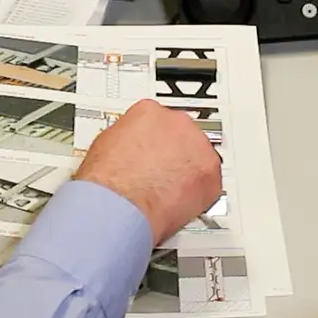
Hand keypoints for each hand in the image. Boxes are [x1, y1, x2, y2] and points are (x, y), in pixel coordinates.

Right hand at [74, 99, 220, 244]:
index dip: (156, 139)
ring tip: (171, 190)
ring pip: (199, 157)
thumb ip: (127, 140)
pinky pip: (210, 182)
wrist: (118, 205)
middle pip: (183, 135)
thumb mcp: (106, 144)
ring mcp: (197, 147)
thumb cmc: (107, 180)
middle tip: (163, 171)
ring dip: (189, 171)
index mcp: (150, 111)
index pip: (160, 118)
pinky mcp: (211, 175)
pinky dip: (200, 193)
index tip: (154, 151)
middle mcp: (177, 123)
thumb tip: (128, 149)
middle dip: (175, 153)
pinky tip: (182, 202)